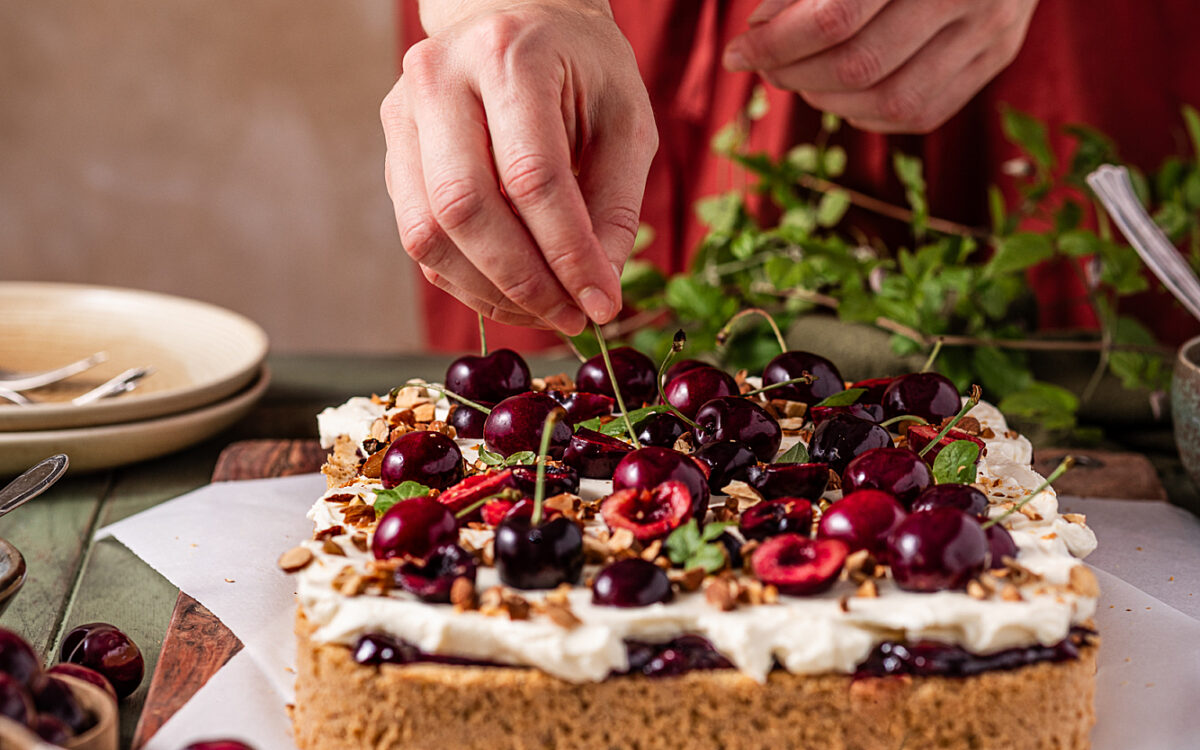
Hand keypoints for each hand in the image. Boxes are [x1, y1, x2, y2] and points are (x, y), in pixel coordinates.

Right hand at [381, 1, 656, 333]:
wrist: (519, 18)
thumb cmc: (582, 68)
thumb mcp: (625, 121)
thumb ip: (615, 204)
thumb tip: (597, 291)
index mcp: (508, 56)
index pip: (532, 176)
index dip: (568, 253)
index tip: (602, 303)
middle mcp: (439, 78)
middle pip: (464, 208)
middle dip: (522, 281)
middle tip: (571, 316)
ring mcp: (404, 114)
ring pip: (428, 233)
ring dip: (488, 290)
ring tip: (544, 310)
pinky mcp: (393, 150)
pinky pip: (419, 236)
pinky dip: (466, 278)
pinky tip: (511, 290)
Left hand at [724, 0, 1038, 132]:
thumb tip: (759, 28)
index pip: (834, 17)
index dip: (775, 44)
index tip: (738, 52)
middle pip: (860, 66)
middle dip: (795, 75)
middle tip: (765, 66)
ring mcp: (990, 28)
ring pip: (890, 101)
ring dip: (828, 101)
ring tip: (801, 79)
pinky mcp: (998, 55)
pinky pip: (922, 113)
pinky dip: (869, 113)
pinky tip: (844, 92)